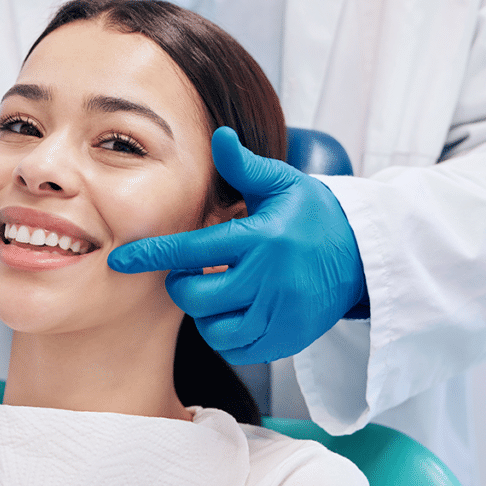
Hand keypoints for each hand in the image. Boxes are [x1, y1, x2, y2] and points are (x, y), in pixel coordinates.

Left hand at [108, 127, 367, 364]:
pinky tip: (235, 312)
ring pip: (213, 328)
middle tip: (195, 271)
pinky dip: (226, 334)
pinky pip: (238, 349)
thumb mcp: (283, 184)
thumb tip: (218, 136)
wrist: (365, 255)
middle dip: (183, 285)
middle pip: (196, 296)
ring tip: (219, 290)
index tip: (120, 260)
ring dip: (205, 312)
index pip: (191, 250)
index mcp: (260, 238)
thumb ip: (244, 167)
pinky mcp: (288, 339)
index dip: (151, 256)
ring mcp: (280, 313)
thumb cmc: (314, 215)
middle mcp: (269, 279)